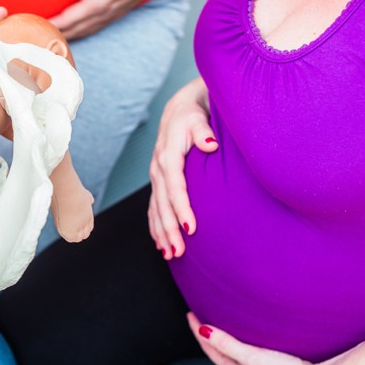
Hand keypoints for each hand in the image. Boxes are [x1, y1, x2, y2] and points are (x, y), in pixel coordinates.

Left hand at [49, 0, 195, 39]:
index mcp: (102, 3)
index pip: (70, 20)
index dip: (52, 26)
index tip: (34, 30)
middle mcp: (107, 12)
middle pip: (76, 30)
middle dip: (57, 37)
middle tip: (38, 43)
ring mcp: (113, 13)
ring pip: (86, 30)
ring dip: (69, 37)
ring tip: (51, 42)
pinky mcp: (118, 10)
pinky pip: (94, 26)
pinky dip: (81, 31)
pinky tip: (76, 32)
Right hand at [148, 77, 215, 258]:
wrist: (180, 109)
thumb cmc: (194, 115)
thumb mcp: (199, 118)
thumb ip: (204, 131)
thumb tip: (210, 143)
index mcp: (168, 155)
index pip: (175, 187)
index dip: (181, 208)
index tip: (191, 229)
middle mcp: (158, 168)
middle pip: (162, 204)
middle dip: (169, 229)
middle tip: (179, 251)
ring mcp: (156, 176)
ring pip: (156, 209)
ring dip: (161, 233)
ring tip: (170, 254)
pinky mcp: (158, 181)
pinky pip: (154, 208)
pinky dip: (156, 226)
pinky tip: (161, 243)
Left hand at [187, 313, 332, 364]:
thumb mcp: (251, 356)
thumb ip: (226, 343)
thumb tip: (203, 331)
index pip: (207, 347)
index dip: (197, 329)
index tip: (190, 314)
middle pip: (216, 352)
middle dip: (206, 335)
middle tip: (200, 317)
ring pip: (230, 357)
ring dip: (222, 342)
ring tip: (219, 328)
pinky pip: (244, 360)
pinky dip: (238, 349)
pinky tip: (245, 346)